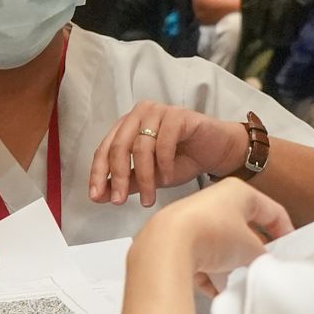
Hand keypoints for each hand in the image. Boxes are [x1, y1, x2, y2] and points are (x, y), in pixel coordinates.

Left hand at [90, 102, 248, 207]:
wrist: (216, 151)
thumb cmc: (183, 160)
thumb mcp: (150, 176)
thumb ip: (127, 182)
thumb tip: (102, 195)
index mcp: (127, 126)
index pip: (104, 148)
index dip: (98, 174)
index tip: (96, 196)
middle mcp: (139, 114)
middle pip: (119, 146)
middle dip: (117, 177)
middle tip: (120, 201)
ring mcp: (159, 112)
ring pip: (141, 147)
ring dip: (144, 177)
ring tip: (150, 198)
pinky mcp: (178, 115)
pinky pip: (164, 142)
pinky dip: (164, 164)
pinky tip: (168, 178)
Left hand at [134, 179, 296, 296]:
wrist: (165, 247)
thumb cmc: (210, 234)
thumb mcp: (250, 248)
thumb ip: (262, 255)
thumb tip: (261, 263)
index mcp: (237, 192)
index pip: (271, 211)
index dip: (285, 231)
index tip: (289, 249)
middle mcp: (213, 201)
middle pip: (243, 229)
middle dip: (253, 252)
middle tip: (263, 267)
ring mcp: (193, 220)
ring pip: (221, 246)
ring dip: (230, 265)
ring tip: (239, 280)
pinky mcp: (176, 240)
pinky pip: (200, 259)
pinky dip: (209, 274)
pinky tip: (216, 289)